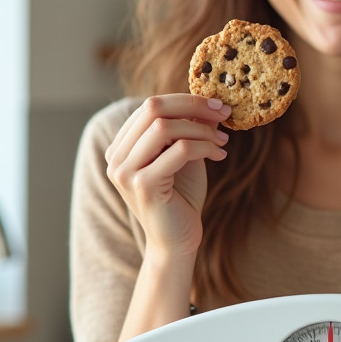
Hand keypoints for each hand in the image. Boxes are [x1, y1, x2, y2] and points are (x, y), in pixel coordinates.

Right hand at [104, 94, 230, 254]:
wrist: (178, 242)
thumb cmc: (181, 198)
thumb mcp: (184, 155)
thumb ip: (188, 128)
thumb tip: (207, 100)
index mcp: (121, 146)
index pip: (150, 105)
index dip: (186, 99)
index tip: (217, 105)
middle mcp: (116, 157)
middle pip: (153, 108)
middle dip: (194, 106)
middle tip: (224, 113)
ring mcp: (125, 172)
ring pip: (165, 128)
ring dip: (201, 130)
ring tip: (222, 141)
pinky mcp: (143, 186)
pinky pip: (178, 151)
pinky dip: (204, 147)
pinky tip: (219, 155)